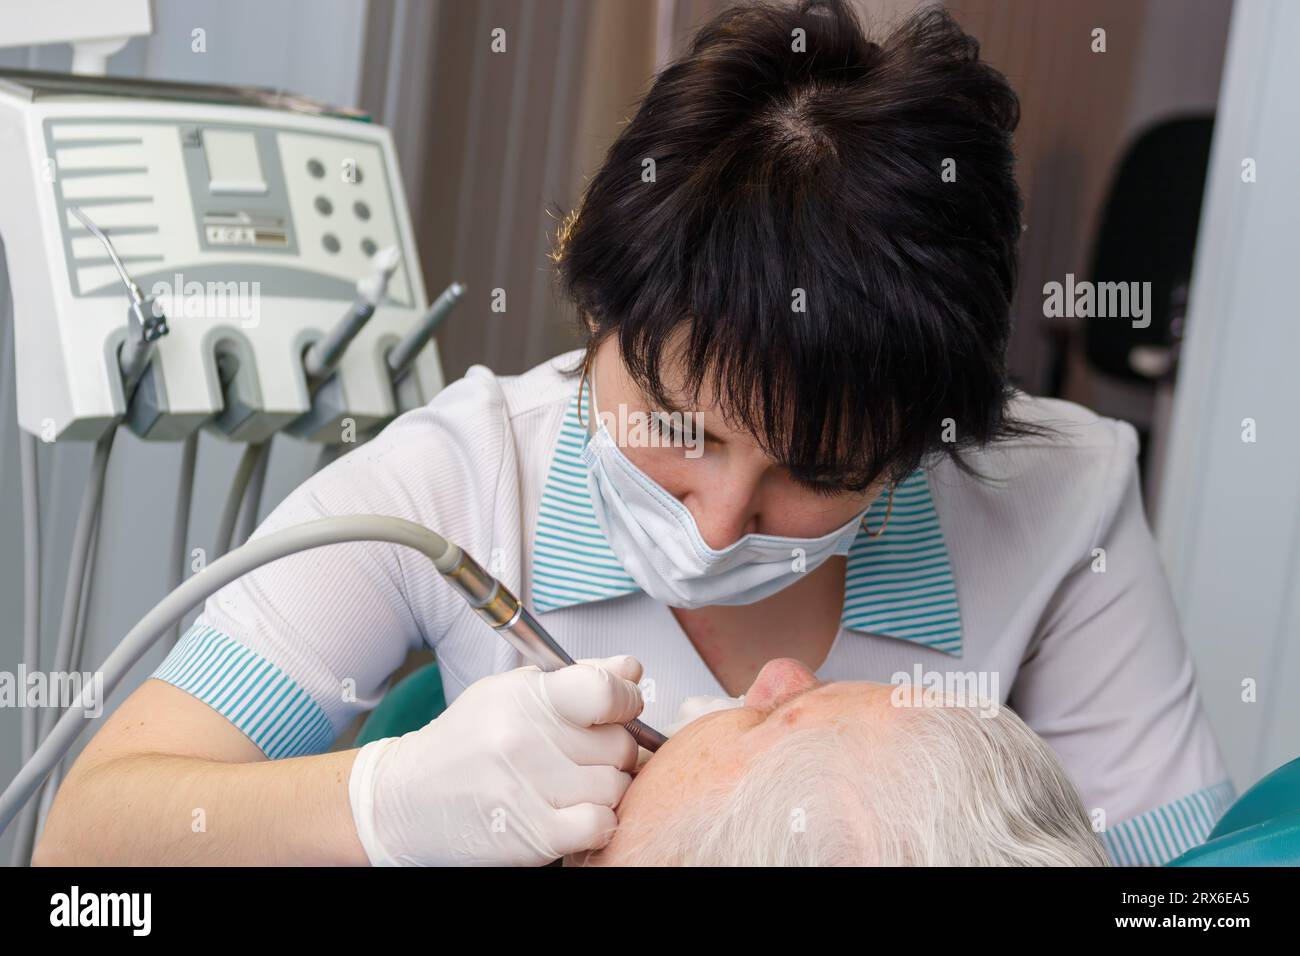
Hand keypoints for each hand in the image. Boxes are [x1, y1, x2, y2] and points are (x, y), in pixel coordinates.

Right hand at [348, 656, 643, 865]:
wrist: (405, 801)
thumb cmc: (465, 743)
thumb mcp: (511, 694)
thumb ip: (577, 679)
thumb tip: (631, 670)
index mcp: (524, 696)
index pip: (604, 689)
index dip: (627, 700)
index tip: (623, 709)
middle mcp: (524, 738)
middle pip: (618, 744)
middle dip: (612, 751)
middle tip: (583, 756)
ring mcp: (527, 788)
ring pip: (615, 787)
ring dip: (604, 790)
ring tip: (572, 786)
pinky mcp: (531, 834)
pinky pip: (601, 825)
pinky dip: (597, 823)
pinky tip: (575, 815)